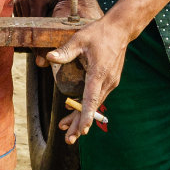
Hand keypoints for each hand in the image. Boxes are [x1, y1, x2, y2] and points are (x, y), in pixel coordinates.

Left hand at [42, 13, 130, 141]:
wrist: (120, 29)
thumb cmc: (99, 33)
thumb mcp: (79, 39)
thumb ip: (65, 51)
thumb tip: (49, 57)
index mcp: (99, 73)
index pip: (91, 99)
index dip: (86, 116)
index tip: (82, 131)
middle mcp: (107, 81)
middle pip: (92, 107)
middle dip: (80, 124)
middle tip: (68, 140)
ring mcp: (111, 82)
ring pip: (95, 104)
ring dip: (83, 117)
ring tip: (68, 129)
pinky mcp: (111, 80)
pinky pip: (98, 97)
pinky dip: (88, 106)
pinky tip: (77, 110)